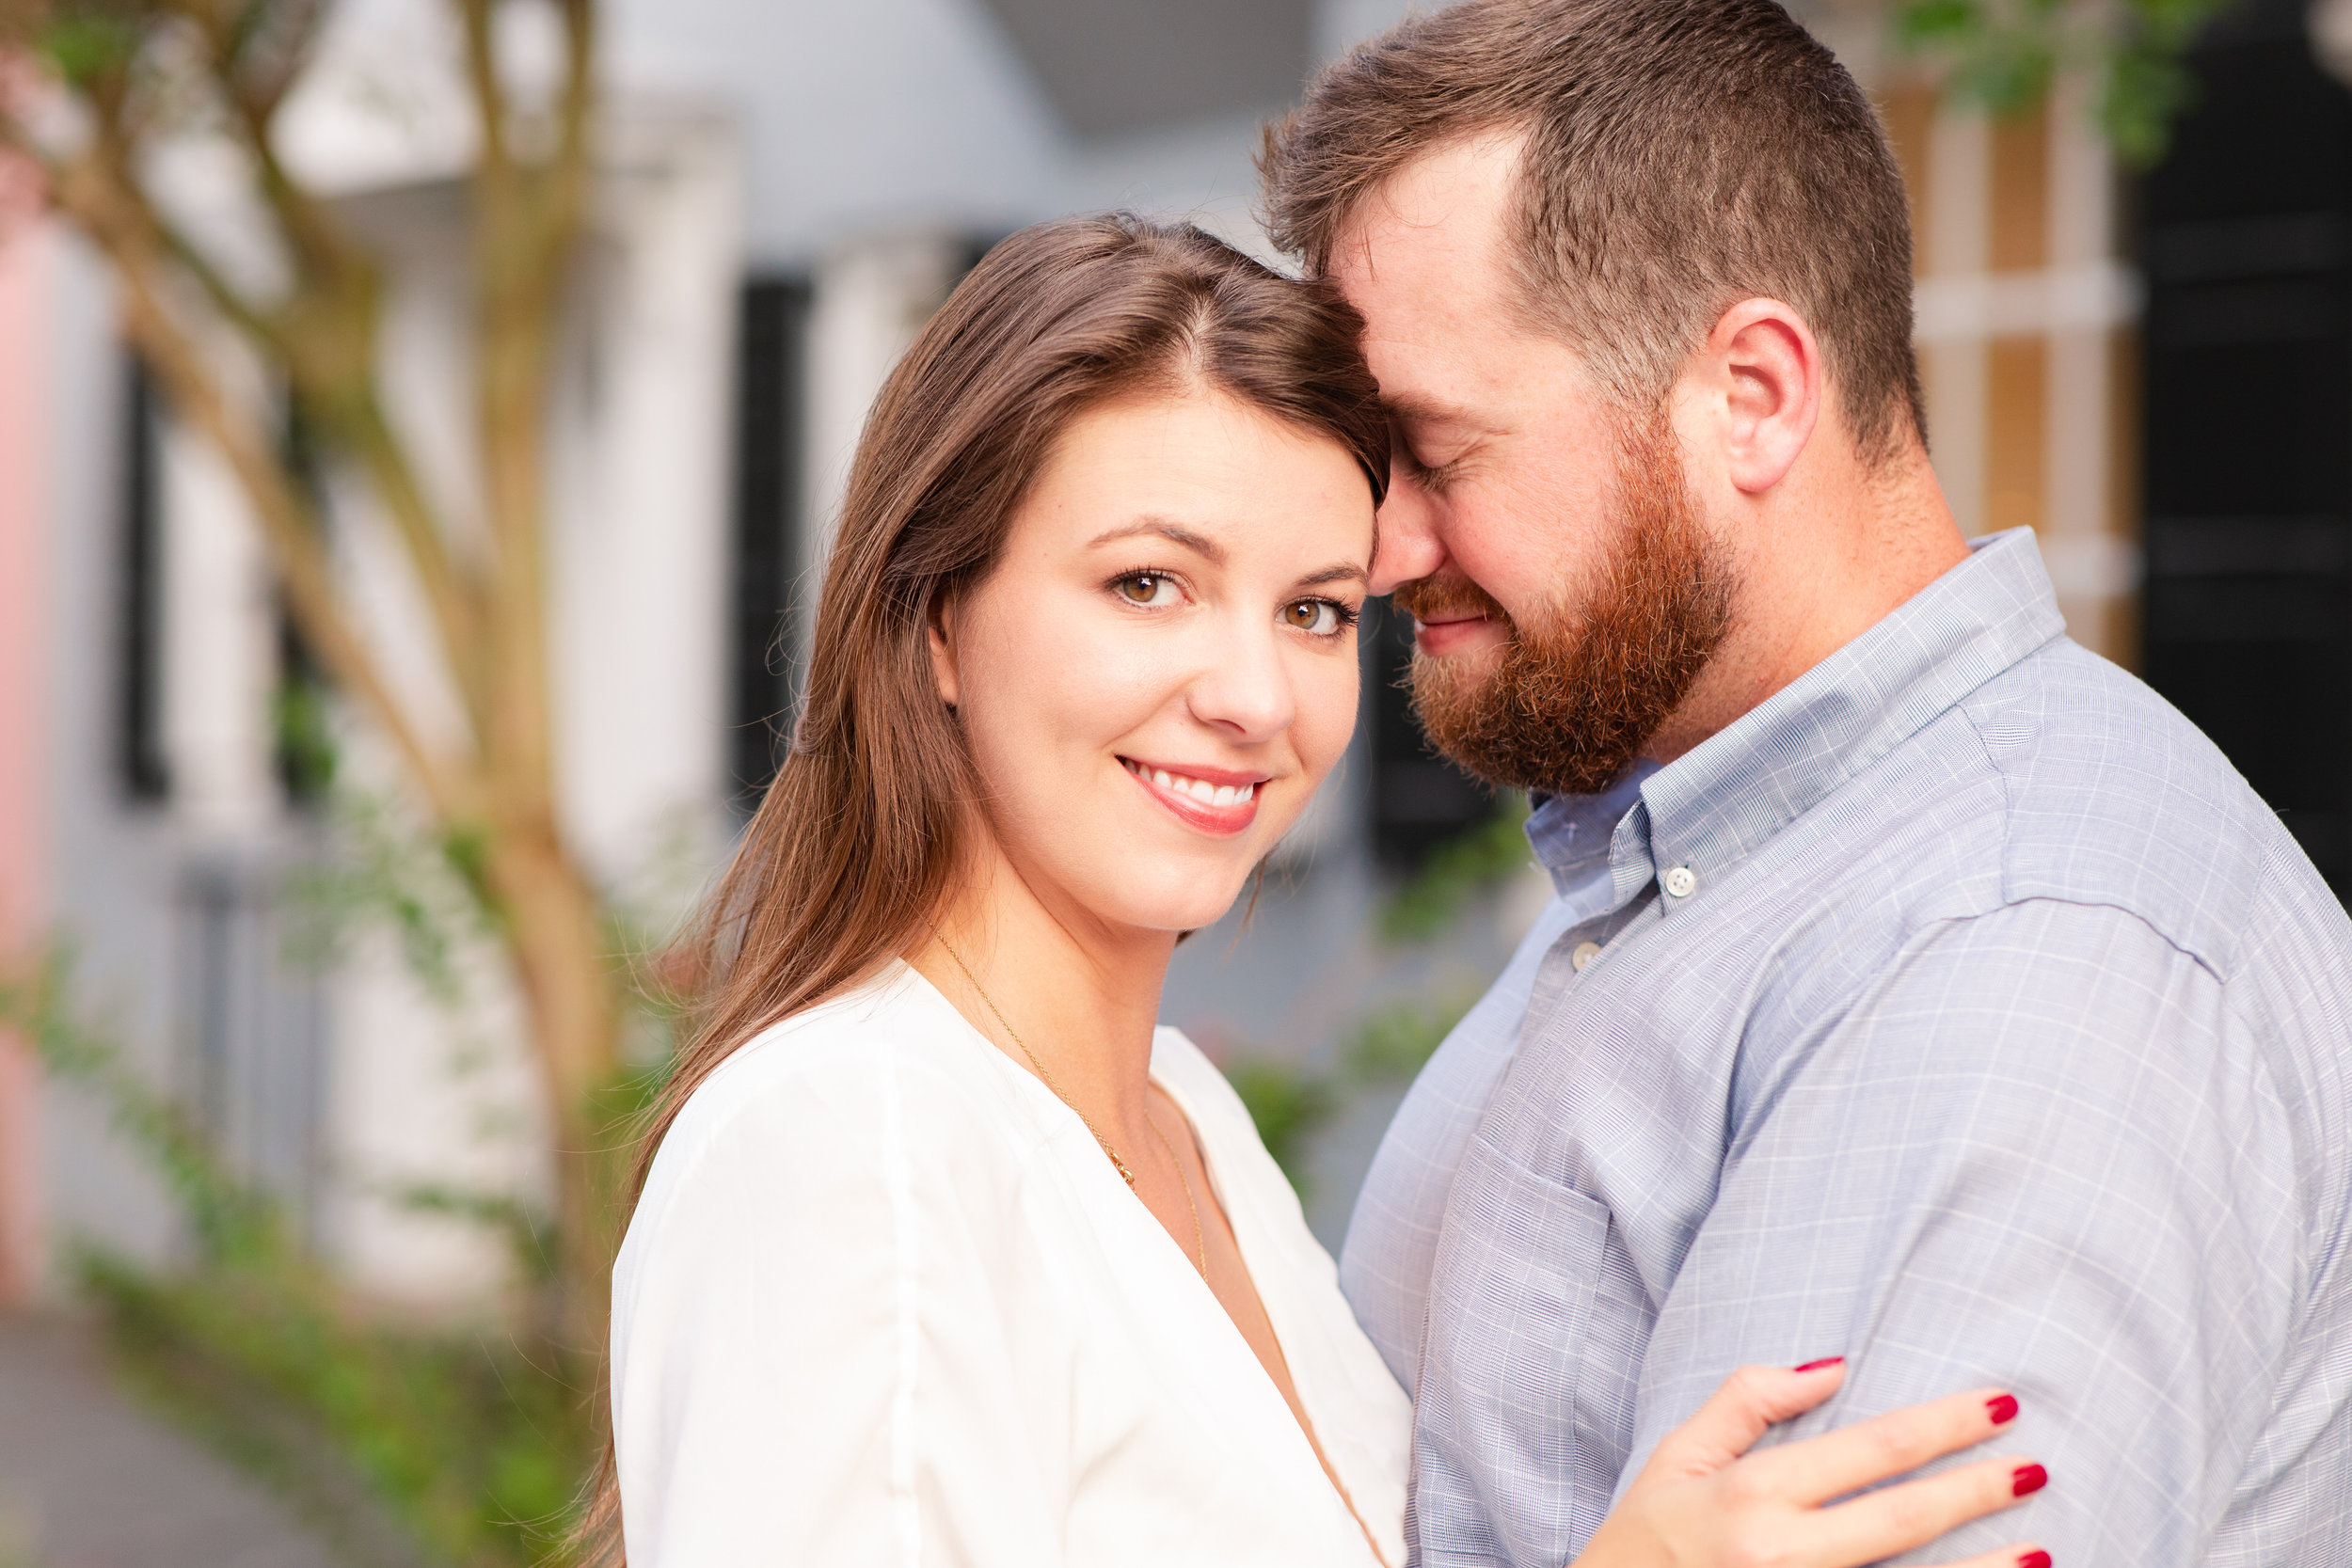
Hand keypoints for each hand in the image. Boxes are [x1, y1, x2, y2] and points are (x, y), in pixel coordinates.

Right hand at [1575, 1360, 2047, 1567]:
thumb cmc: (1644, 1540)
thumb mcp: (1677, 1456)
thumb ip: (1748, 1402)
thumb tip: (1831, 1367)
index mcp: (1750, 1497)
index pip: (1868, 1450)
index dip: (1940, 1426)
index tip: (1997, 1406)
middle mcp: (1780, 1554)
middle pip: (1901, 1518)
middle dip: (1976, 1491)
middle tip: (2035, 1467)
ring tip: (2042, 1551)